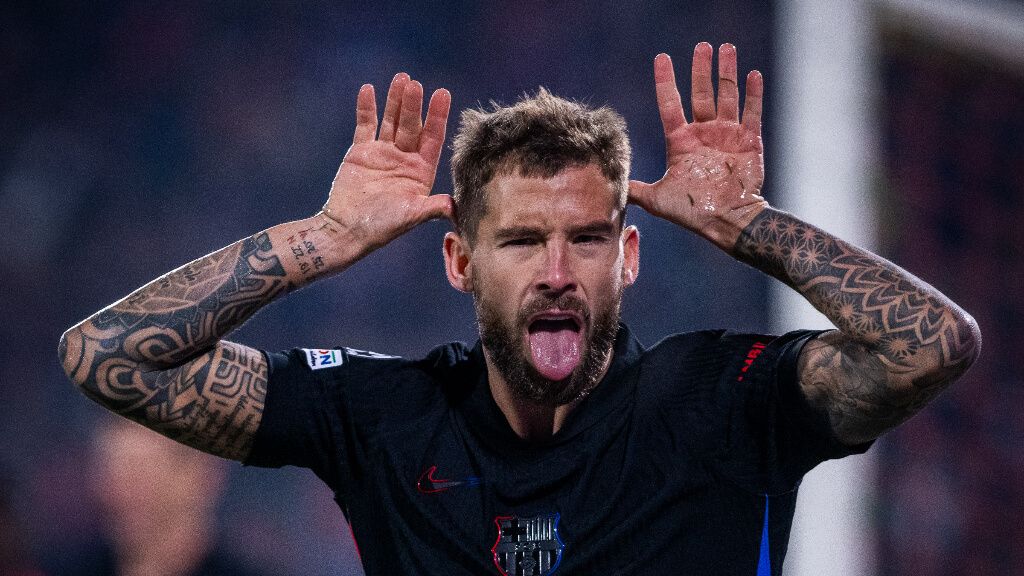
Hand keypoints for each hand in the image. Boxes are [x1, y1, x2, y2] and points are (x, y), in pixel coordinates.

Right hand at [322, 73, 452, 250]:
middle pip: (412, 125)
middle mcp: (404, 159)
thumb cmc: (381, 227)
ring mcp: (383, 153)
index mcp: (421, 171)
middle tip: (416, 84)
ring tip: (402, 78)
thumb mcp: (411, 216)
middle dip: (414, 105)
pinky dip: (366, 108)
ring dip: (396, 100)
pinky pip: (365, 125)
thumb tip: (455, 207)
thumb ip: (432, 208)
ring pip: (391, 120)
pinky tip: (368, 89)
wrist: (346, 230)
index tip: (443, 94)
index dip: (438, 116)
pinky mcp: (361, 151)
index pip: (433, 138)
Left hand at [629, 43, 768, 252]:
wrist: (726, 222)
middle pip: (701, 93)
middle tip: (702, 46)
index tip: (661, 58)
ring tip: (726, 48)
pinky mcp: (749, 142)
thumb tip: (611, 186)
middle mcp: (703, 134)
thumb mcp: (657, 199)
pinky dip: (753, 94)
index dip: (665, 81)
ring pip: (727, 96)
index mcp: (680, 142)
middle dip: (700, 69)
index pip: (670, 104)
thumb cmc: (692, 211)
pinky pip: (752, 113)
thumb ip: (635, 188)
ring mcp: (727, 136)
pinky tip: (752, 73)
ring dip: (727, 72)